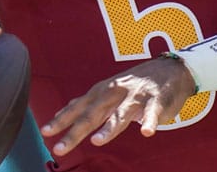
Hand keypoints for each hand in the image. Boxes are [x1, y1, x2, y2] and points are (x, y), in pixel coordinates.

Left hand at [40, 55, 196, 156]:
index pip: (78, 107)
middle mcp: (115, 92)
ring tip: (98, 141)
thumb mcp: (107, 90)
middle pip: (93, 114)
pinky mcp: (157, 99)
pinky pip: (153, 112)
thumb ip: (87, 104)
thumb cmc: (135, 84)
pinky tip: (146, 132)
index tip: (45, 131)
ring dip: (109, 127)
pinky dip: (149, 121)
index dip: (61, 119)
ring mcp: (136, 95)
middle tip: (60, 148)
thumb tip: (61, 115)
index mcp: (102, 91)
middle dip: (75, 131)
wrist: (171, 69)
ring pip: (121, 113)